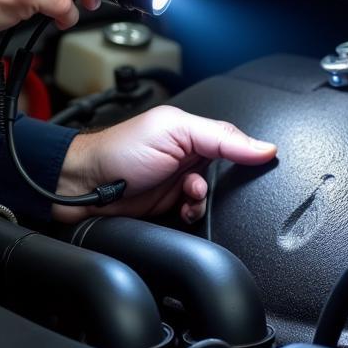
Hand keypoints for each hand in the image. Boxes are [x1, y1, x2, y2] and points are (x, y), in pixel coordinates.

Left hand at [51, 105, 277, 223]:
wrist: (83, 186)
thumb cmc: (118, 151)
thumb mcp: (173, 131)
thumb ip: (220, 136)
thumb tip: (264, 147)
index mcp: (192, 131)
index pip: (236, 142)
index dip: (248, 155)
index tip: (258, 165)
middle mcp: (188, 155)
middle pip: (228, 174)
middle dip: (222, 183)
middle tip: (201, 181)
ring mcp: (179, 182)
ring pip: (214, 198)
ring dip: (203, 201)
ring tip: (187, 196)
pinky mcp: (170, 207)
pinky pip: (196, 216)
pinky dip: (193, 216)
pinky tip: (182, 211)